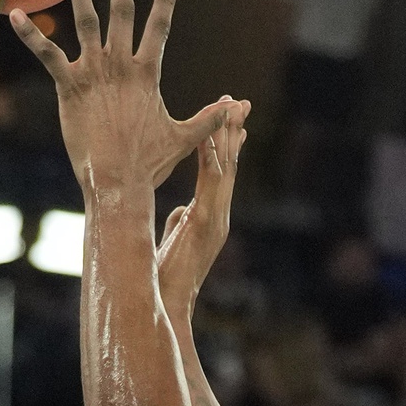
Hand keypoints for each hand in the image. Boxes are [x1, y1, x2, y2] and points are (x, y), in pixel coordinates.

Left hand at [8, 0, 239, 193]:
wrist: (117, 181)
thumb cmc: (150, 163)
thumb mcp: (185, 138)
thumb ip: (208, 118)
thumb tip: (236, 106)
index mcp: (146, 74)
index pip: (159, 30)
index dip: (165, 4)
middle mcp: (120, 66)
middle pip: (122, 13)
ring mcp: (93, 73)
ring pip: (84, 22)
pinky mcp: (68, 86)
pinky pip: (47, 54)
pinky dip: (30, 35)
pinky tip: (14, 14)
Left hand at [157, 104, 245, 315]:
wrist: (165, 303)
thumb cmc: (165, 276)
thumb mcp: (175, 241)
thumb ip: (181, 222)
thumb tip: (180, 210)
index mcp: (211, 216)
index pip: (220, 172)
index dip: (225, 144)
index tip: (229, 117)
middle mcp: (219, 215)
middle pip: (229, 166)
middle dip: (234, 132)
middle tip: (240, 102)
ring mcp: (216, 221)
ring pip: (225, 172)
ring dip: (227, 140)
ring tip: (231, 111)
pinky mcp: (206, 227)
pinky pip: (210, 188)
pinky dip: (210, 163)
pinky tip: (207, 142)